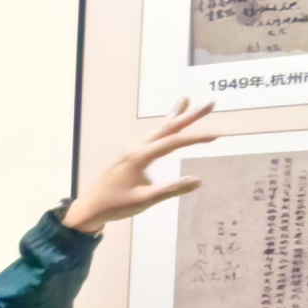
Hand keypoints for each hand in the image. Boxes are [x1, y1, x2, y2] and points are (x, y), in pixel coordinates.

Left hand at [63, 98, 222, 231]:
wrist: (91, 207)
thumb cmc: (117, 205)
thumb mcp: (145, 200)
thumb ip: (171, 189)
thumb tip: (197, 181)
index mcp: (139, 157)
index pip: (173, 143)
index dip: (195, 138)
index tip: (216, 136)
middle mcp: (136, 148)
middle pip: (167, 128)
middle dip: (189, 116)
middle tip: (209, 104)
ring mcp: (132, 149)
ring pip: (158, 129)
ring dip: (174, 116)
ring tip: (186, 100)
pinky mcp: (131, 154)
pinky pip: (152, 136)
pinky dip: (163, 126)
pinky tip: (168, 123)